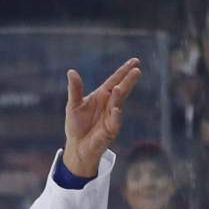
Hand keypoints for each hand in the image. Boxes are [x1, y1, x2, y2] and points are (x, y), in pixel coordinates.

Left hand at [63, 58, 141, 177]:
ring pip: (117, 104)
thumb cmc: (76, 125)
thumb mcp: (73, 105)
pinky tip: (116, 109)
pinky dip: (115, 116)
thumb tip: (71, 71)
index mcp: (101, 96)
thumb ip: (75, 89)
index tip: (135, 61)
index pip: (114, 80)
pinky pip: (114, 122)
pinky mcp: (110, 131)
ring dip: (119, 96)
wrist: (77, 147)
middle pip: (120, 90)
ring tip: (120, 87)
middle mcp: (109, 105)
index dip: (124, 71)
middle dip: (128, 81)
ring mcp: (111, 117)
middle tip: (137, 70)